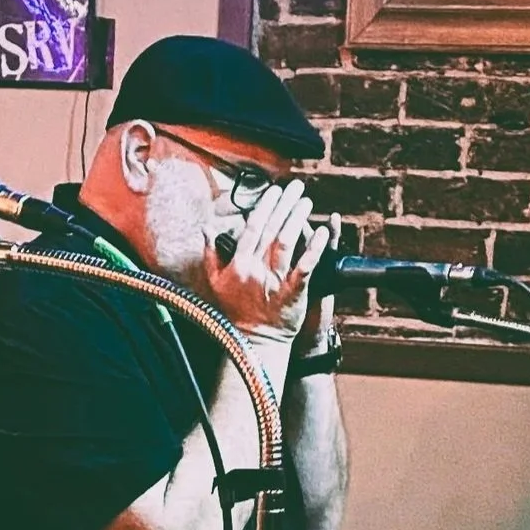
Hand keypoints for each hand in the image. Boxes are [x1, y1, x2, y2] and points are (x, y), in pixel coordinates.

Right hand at [204, 180, 332, 341]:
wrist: (253, 342)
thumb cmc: (234, 312)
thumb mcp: (215, 283)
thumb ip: (211, 254)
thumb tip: (206, 229)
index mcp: (238, 264)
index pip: (253, 227)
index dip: (265, 206)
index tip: (275, 190)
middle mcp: (256, 270)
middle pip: (272, 229)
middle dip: (285, 204)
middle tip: (297, 187)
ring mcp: (275, 281)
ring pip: (287, 242)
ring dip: (298, 218)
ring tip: (307, 201)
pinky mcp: (293, 293)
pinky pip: (305, 266)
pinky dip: (314, 247)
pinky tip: (322, 231)